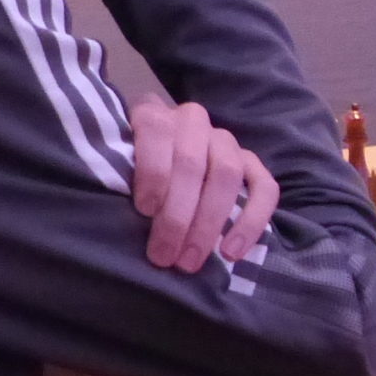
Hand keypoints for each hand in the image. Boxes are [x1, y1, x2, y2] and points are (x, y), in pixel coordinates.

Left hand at [130, 96, 279, 273]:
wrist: (155, 172)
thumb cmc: (125, 177)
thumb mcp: (111, 169)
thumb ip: (116, 179)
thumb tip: (118, 217)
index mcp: (151, 114)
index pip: (156, 129)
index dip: (153, 169)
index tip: (145, 210)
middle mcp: (191, 122)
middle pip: (192, 162)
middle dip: (178, 214)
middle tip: (163, 256)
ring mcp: (225, 141)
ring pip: (228, 173)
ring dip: (209, 222)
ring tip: (190, 261)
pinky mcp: (251, 164)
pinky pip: (265, 187)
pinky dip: (251, 221)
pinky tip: (232, 252)